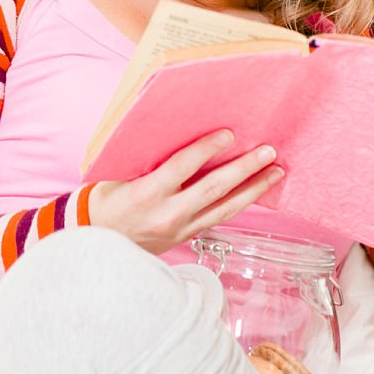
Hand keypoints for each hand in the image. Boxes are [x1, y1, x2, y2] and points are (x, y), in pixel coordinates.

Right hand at [88, 129, 282, 254]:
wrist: (97, 243)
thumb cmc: (108, 202)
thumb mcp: (121, 175)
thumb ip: (151, 160)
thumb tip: (181, 129)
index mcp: (148, 193)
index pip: (183, 167)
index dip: (207, 149)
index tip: (229, 134)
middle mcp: (168, 213)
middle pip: (214, 189)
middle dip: (244, 169)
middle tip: (268, 152)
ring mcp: (181, 229)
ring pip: (225, 208)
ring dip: (254, 189)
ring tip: (276, 171)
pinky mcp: (188, 237)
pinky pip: (220, 218)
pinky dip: (241, 203)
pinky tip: (257, 190)